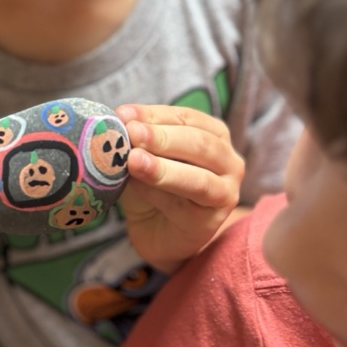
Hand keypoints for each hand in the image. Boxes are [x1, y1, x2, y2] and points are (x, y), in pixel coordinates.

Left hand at [116, 104, 243, 272]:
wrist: (155, 232)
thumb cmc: (152, 187)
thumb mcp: (143, 156)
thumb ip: (137, 141)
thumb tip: (118, 123)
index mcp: (214, 134)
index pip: (186, 118)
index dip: (154, 114)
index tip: (123, 114)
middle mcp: (228, 160)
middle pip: (199, 143)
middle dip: (162, 137)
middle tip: (131, 133)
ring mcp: (225, 192)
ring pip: (198, 178)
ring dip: (163, 168)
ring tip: (134, 160)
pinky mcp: (211, 220)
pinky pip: (184, 205)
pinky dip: (158, 193)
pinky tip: (136, 185)